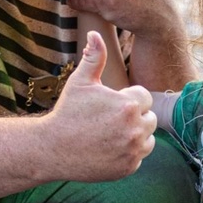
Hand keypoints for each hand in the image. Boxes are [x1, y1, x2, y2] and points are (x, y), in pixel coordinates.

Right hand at [44, 31, 156, 180]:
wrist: (52, 149)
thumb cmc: (67, 113)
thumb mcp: (80, 82)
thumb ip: (94, 57)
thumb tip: (95, 34)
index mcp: (129, 105)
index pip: (144, 97)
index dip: (127, 99)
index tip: (110, 104)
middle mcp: (135, 128)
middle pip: (149, 118)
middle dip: (134, 117)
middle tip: (108, 120)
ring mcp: (133, 150)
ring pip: (148, 138)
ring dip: (135, 135)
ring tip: (110, 133)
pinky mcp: (129, 168)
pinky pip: (139, 156)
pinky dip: (129, 153)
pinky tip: (109, 148)